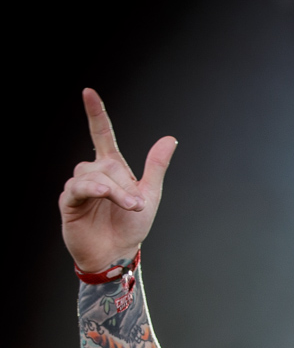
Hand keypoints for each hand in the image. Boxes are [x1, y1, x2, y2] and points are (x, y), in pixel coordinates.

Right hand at [60, 88, 176, 272]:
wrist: (117, 255)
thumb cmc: (130, 227)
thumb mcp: (149, 195)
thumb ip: (155, 166)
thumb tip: (169, 138)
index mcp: (111, 169)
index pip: (101, 135)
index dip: (96, 114)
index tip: (88, 92)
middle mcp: (93, 174)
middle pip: (106, 163)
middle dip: (123, 184)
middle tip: (135, 204)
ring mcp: (79, 188)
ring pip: (94, 174)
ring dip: (113, 190)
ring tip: (128, 207)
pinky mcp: (70, 202)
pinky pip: (78, 188)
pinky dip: (92, 188)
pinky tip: (101, 194)